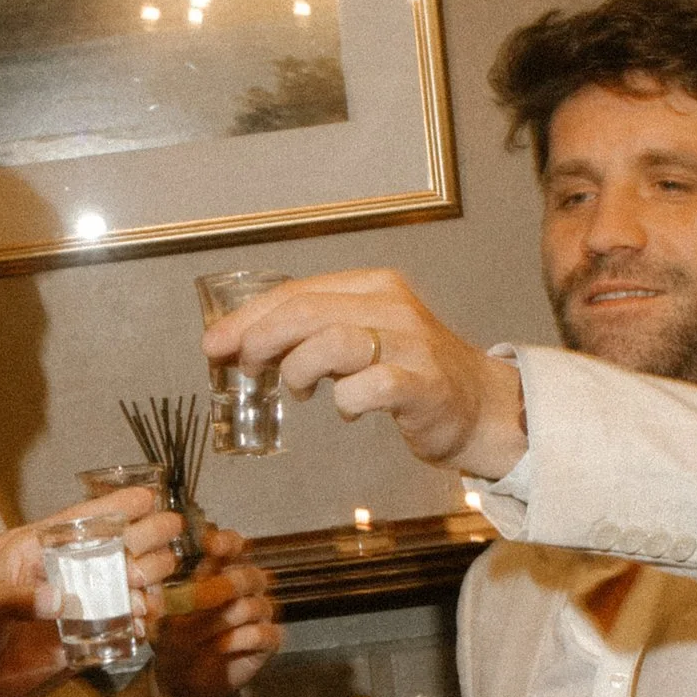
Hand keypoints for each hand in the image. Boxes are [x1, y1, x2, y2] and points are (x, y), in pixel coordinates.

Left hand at [0, 502, 184, 696]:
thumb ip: (19, 600)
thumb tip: (62, 600)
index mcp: (34, 552)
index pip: (80, 522)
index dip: (115, 507)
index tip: (147, 497)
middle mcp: (61, 573)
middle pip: (115, 546)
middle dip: (145, 538)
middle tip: (170, 533)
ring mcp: (78, 604)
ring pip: (128, 582)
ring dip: (146, 581)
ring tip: (144, 595)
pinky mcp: (87, 637)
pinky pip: (125, 622)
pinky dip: (141, 620)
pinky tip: (144, 621)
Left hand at [157, 523, 280, 696]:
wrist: (182, 681)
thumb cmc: (174, 641)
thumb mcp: (163, 620)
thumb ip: (170, 603)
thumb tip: (168, 592)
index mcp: (219, 573)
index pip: (234, 546)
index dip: (227, 542)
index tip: (211, 545)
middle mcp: (244, 589)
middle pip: (250, 575)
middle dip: (223, 587)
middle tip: (198, 600)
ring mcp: (259, 614)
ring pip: (255, 606)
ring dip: (223, 621)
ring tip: (198, 636)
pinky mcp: (268, 641)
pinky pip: (265, 633)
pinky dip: (240, 641)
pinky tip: (221, 647)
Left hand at [197, 270, 527, 479]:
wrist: (480, 406)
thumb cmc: (410, 373)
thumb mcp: (360, 339)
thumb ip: (310, 336)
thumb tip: (242, 345)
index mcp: (372, 287)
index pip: (297, 292)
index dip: (249, 318)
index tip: (215, 344)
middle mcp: (391, 307)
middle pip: (308, 311)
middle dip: (262, 338)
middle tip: (246, 366)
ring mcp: (410, 344)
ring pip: (334, 341)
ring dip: (299, 368)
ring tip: (299, 389)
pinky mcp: (423, 385)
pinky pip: (370, 388)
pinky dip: (345, 401)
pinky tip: (345, 409)